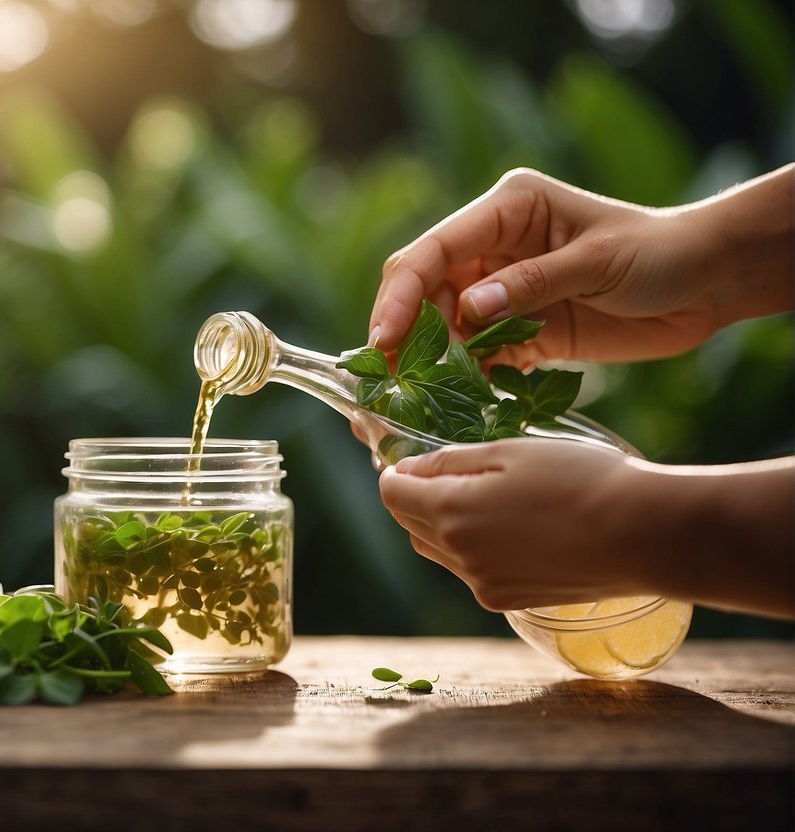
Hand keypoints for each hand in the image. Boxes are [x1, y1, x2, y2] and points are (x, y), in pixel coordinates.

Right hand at [369, 165, 793, 366]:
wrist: (708, 283)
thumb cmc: (660, 253)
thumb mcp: (597, 262)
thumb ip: (531, 284)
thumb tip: (468, 308)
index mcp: (506, 209)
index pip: (433, 249)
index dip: (401, 294)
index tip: (383, 341)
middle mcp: (494, 246)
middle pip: (425, 289)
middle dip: (406, 333)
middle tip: (390, 379)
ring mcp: (504, 289)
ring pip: (445, 326)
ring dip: (434, 361)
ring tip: (421, 397)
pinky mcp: (520, 329)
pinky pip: (478, 355)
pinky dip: (468, 378)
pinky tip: (462, 401)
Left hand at [380, 439, 794, 618]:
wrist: (642, 533)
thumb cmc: (579, 479)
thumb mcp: (509, 451)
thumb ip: (449, 462)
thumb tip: (408, 469)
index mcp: (450, 512)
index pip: (392, 493)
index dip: (397, 472)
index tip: (414, 459)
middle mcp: (458, 555)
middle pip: (409, 525)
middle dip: (415, 499)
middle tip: (445, 474)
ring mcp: (482, 583)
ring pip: (438, 552)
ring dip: (442, 527)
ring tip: (482, 500)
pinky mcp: (506, 602)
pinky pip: (470, 573)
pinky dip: (472, 551)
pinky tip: (509, 530)